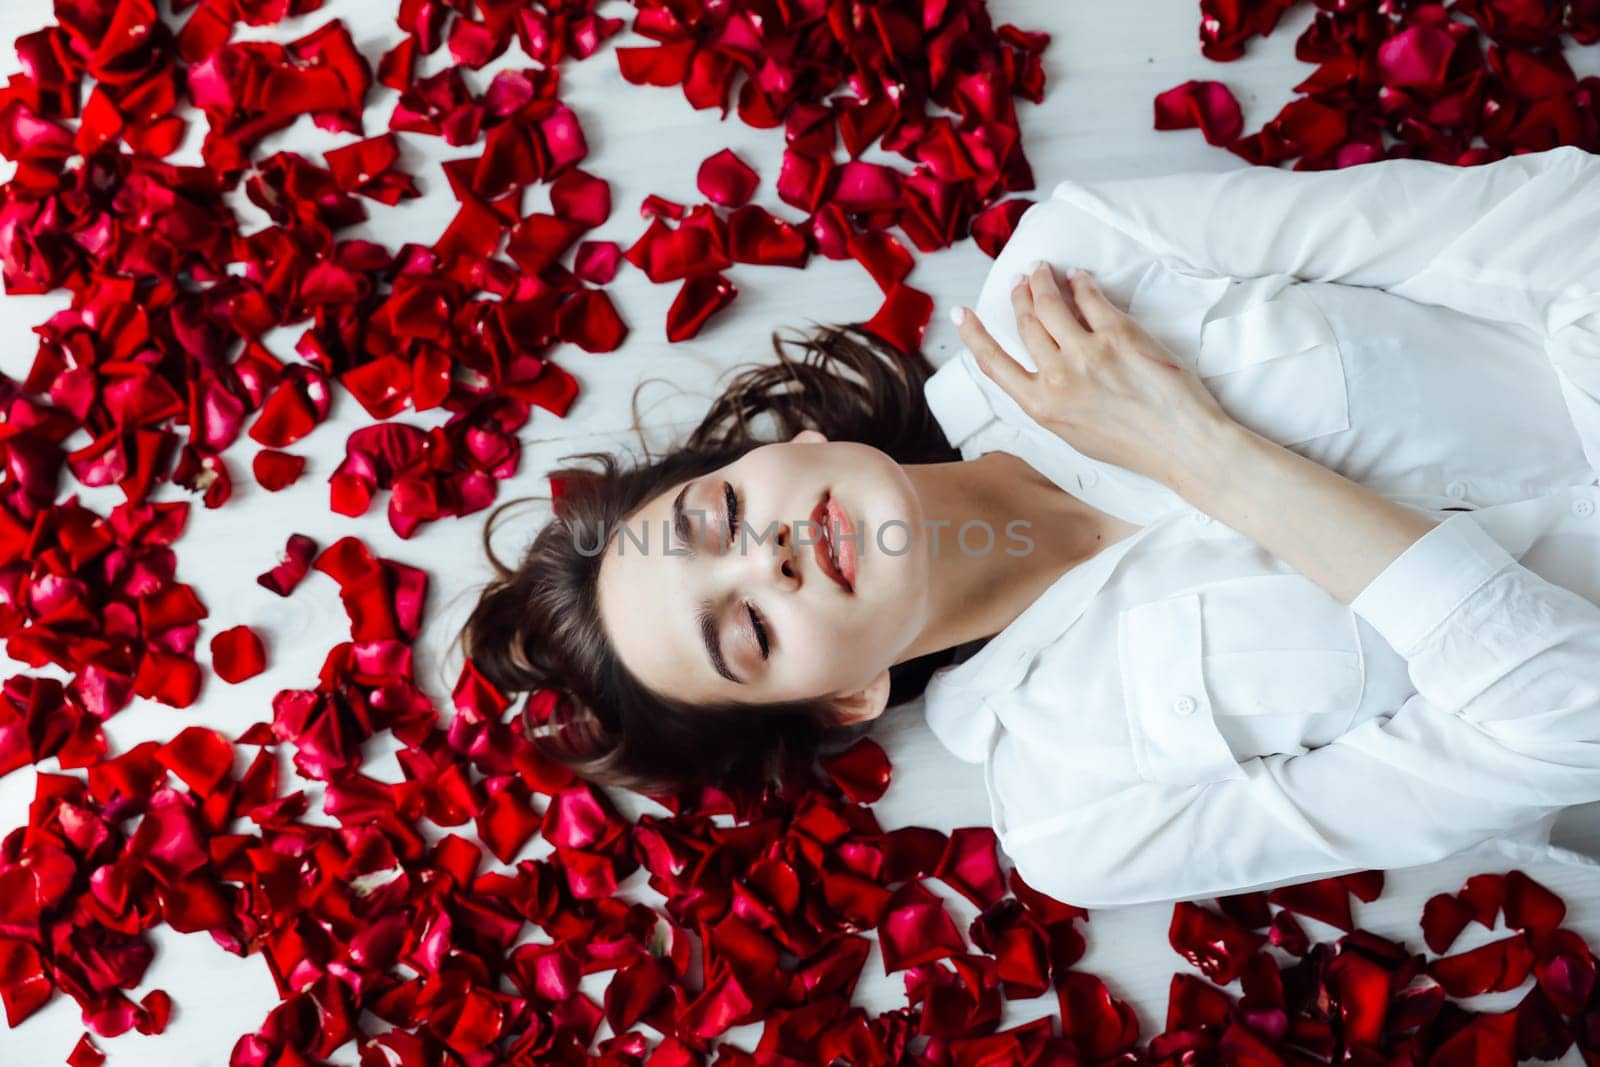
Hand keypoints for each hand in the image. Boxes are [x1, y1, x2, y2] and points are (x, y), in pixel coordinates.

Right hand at [951, 261, 1237, 488]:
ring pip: (1050, 303)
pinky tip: (1080, 277)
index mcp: (1041, 406)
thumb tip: (1042, 368)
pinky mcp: (1118, 334)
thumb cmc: (1134, 445)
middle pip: (1026, 323)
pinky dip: (1081, 282)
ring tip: (1044, 270)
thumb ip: (1051, 401)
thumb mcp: (1075, 433)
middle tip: (1023, 280)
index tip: (961, 314)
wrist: (1182, 444)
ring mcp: (1086, 353)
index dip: (974, 335)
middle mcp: (1057, 377)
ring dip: (1043, 281)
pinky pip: (1090, 297)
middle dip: (1021, 296)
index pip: (993, 363)